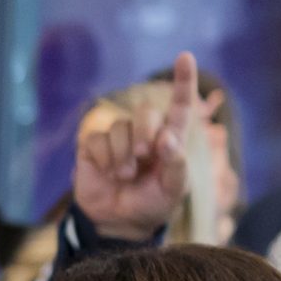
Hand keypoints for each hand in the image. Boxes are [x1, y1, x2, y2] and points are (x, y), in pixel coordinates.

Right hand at [75, 51, 210, 241]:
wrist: (119, 223)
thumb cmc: (152, 205)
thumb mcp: (173, 190)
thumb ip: (176, 164)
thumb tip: (166, 138)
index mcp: (170, 139)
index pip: (180, 106)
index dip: (183, 81)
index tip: (185, 57)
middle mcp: (145, 133)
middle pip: (146, 112)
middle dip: (145, 133)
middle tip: (144, 157)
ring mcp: (119, 139)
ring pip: (121, 127)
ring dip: (123, 155)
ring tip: (125, 177)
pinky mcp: (95, 146)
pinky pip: (99, 139)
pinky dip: (105, 159)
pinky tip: (107, 174)